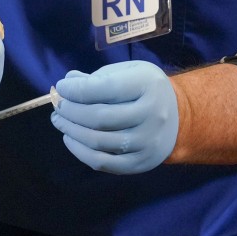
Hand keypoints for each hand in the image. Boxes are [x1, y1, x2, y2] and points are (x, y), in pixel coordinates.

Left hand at [51, 60, 177, 174]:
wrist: (179, 117)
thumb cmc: (144, 89)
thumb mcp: (127, 72)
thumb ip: (98, 77)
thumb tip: (68, 81)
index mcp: (147, 85)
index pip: (104, 88)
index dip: (76, 89)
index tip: (61, 87)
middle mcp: (152, 114)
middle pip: (99, 117)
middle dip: (70, 111)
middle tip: (58, 106)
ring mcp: (148, 142)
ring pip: (98, 142)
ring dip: (71, 131)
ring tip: (59, 121)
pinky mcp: (141, 163)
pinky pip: (103, 162)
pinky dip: (80, 151)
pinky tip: (70, 138)